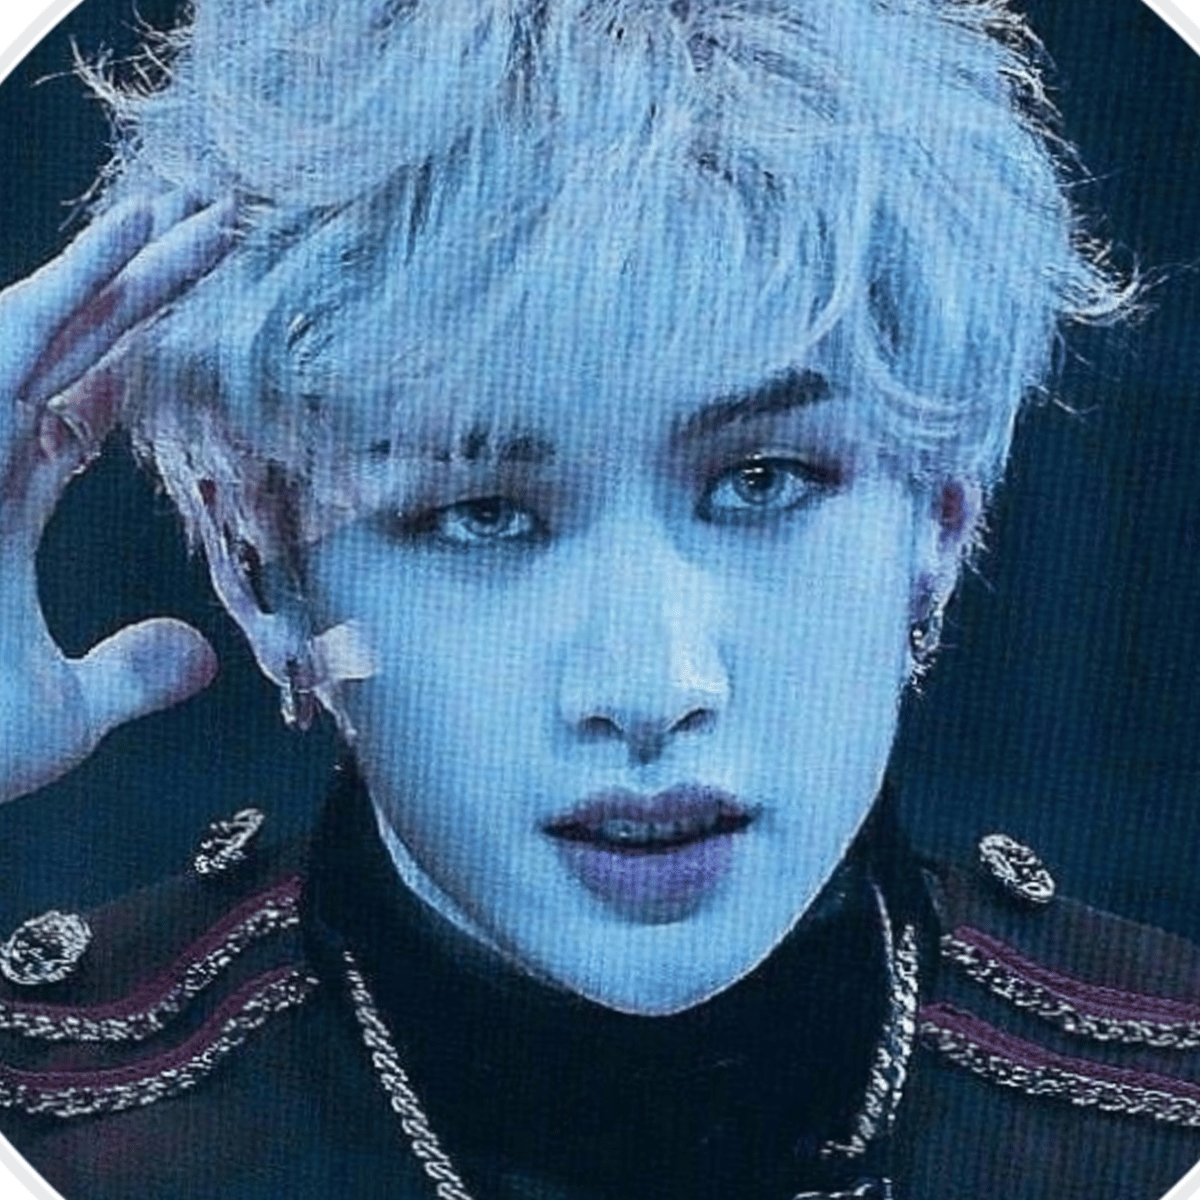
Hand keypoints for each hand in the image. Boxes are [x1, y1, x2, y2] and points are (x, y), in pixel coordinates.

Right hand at [0, 194, 235, 801]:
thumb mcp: (59, 718)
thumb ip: (128, 676)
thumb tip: (201, 659)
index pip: (73, 414)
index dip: (126, 363)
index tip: (174, 319)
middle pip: (73, 354)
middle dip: (141, 292)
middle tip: (212, 233)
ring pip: (53, 327)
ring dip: (124, 264)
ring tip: (189, 207)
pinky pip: (14, 342)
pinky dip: (73, 288)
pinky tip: (135, 235)